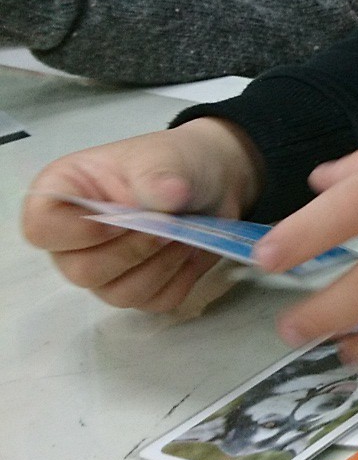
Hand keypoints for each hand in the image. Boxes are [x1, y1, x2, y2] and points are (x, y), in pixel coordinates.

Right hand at [23, 118, 263, 312]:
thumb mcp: (166, 156)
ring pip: (117, 294)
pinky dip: (178, 279)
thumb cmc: (176, 163)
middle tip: (169, 225)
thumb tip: (168, 196)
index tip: (122, 218)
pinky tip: (189, 252)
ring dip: (160, 265)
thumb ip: (157, 175)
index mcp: (65, 193)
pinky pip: (152, 302)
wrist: (214, 182)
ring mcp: (103, 268)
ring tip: (183, 233)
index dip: (79, 232)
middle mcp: (74, 238)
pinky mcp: (136, 287)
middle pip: (80, 272)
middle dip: (133, 250)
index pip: (40, 228)